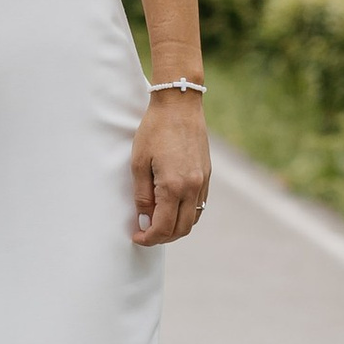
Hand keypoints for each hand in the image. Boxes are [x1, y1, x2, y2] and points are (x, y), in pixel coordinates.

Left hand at [131, 92, 208, 246]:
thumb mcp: (138, 163)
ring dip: (176, 228)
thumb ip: (142, 196)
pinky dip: (186, 214)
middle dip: (162, 238)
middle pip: (181, 229)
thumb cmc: (154, 130)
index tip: (136, 236)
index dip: (148, 238)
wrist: (179, 105)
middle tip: (145, 234)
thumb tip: (144, 220)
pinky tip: (172, 208)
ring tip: (157, 222)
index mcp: (173, 186)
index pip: (163, 227)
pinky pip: (200, 205)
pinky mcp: (207, 175)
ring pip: (193, 219)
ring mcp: (203, 181)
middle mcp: (193, 187)